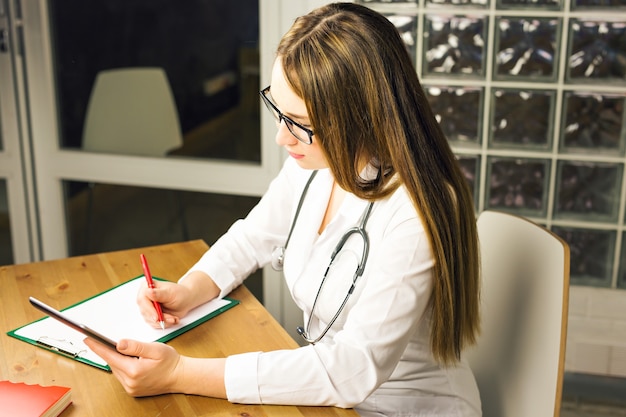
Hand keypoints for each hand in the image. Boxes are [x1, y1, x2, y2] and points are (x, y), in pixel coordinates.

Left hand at [84, 337, 226, 397]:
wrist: (180, 376)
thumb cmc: (170, 362)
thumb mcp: (155, 349)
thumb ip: (136, 346)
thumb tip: (118, 343)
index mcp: (134, 370)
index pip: (110, 356)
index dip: (98, 346)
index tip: (87, 339)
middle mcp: (130, 382)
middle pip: (113, 363)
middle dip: (112, 352)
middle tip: (112, 342)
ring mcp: (130, 388)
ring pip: (116, 369)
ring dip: (119, 360)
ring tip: (130, 353)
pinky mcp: (132, 390)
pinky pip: (122, 376)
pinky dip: (123, 367)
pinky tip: (132, 361)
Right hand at [137, 272, 220, 328]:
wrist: (188, 299)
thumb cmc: (182, 293)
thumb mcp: (172, 293)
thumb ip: (160, 293)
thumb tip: (149, 291)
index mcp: (146, 286)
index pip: (142, 299)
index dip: (149, 309)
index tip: (157, 315)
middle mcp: (144, 296)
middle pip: (144, 311)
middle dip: (158, 317)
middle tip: (169, 319)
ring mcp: (147, 306)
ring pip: (149, 319)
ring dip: (162, 321)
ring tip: (173, 318)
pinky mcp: (151, 315)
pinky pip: (154, 324)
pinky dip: (164, 324)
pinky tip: (172, 319)